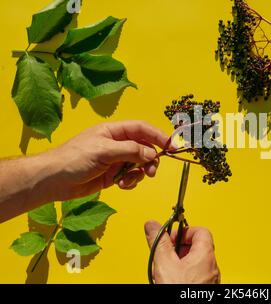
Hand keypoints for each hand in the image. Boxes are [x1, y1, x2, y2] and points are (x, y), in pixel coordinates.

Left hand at [47, 120, 169, 200]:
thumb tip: (152, 153)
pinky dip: (130, 182)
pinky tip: (120, 185)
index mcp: (114, 131)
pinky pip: (130, 177)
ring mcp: (115, 160)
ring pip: (139, 164)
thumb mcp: (104, 151)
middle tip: (151, 171)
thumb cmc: (75, 159)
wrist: (54, 180)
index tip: (172, 146)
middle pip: (144, 148)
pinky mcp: (113, 175)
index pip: (142, 129)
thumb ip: (130, 151)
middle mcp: (117, 144)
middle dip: (150, 159)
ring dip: (139, 173)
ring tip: (129, 181)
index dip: (158, 136)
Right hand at [144, 220, 220, 283]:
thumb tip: (152, 225)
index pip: (201, 231)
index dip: (185, 231)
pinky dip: (184, 274)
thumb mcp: (164, 263)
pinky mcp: (205, 290)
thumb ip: (159, 242)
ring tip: (167, 268)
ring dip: (181, 261)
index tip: (171, 237)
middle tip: (167, 253)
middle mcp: (212, 266)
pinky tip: (172, 280)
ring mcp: (210, 279)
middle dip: (180, 247)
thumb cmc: (180, 292)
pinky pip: (196, 275)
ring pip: (196, 262)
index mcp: (206, 255)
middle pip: (198, 246)